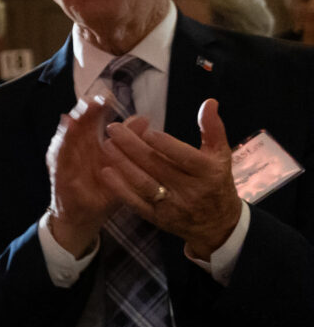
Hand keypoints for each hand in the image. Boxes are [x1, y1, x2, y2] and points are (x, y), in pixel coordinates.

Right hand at [43, 94, 124, 255]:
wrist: (84, 216)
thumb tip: (144, 118)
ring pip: (65, 139)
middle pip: (77, 125)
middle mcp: (75, 148)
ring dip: (70, 128)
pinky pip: (60, 161)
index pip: (92, 120)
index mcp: (90, 143)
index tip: (106, 95)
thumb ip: (128, 142)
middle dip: (83, 112)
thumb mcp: (118, 164)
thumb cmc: (101, 188)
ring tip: (76, 116)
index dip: (97, 107)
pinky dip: (61, 149)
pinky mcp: (60, 176)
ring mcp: (65, 161)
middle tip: (92, 101)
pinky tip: (65, 140)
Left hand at [98, 99, 242, 258]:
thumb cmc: (216, 182)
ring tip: (107, 145)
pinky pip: (136, 203)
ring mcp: (173, 206)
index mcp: (209, 174)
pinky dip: (121, 189)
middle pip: (159, 168)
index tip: (147, 130)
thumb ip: (213, 129)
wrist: (217, 224)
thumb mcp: (221, 156)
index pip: (187, 158)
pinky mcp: (158, 218)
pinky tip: (106, 172)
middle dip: (134, 147)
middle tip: (114, 129)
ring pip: (145, 184)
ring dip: (124, 164)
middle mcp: (191, 191)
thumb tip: (209, 102)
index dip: (167, 145)